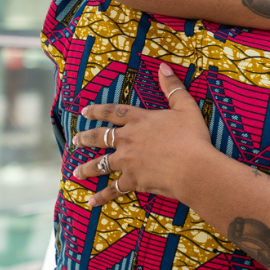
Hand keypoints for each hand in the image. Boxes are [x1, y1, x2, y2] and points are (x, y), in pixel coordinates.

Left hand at [70, 63, 213, 206]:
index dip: (98, 111)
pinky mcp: (132, 180)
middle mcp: (128, 139)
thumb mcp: (186, 107)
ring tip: (76, 171)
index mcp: (140, 120)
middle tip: (75, 141)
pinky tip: (91, 202)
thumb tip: (164, 67)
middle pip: (100, 137)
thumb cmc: (192, 137)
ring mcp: (127, 161)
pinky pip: (113, 190)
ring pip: (100, 164)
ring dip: (87, 168)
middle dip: (85, 139)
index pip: (113, 112)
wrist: (193, 167)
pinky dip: (102, 196)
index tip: (84, 111)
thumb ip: (173, 87)